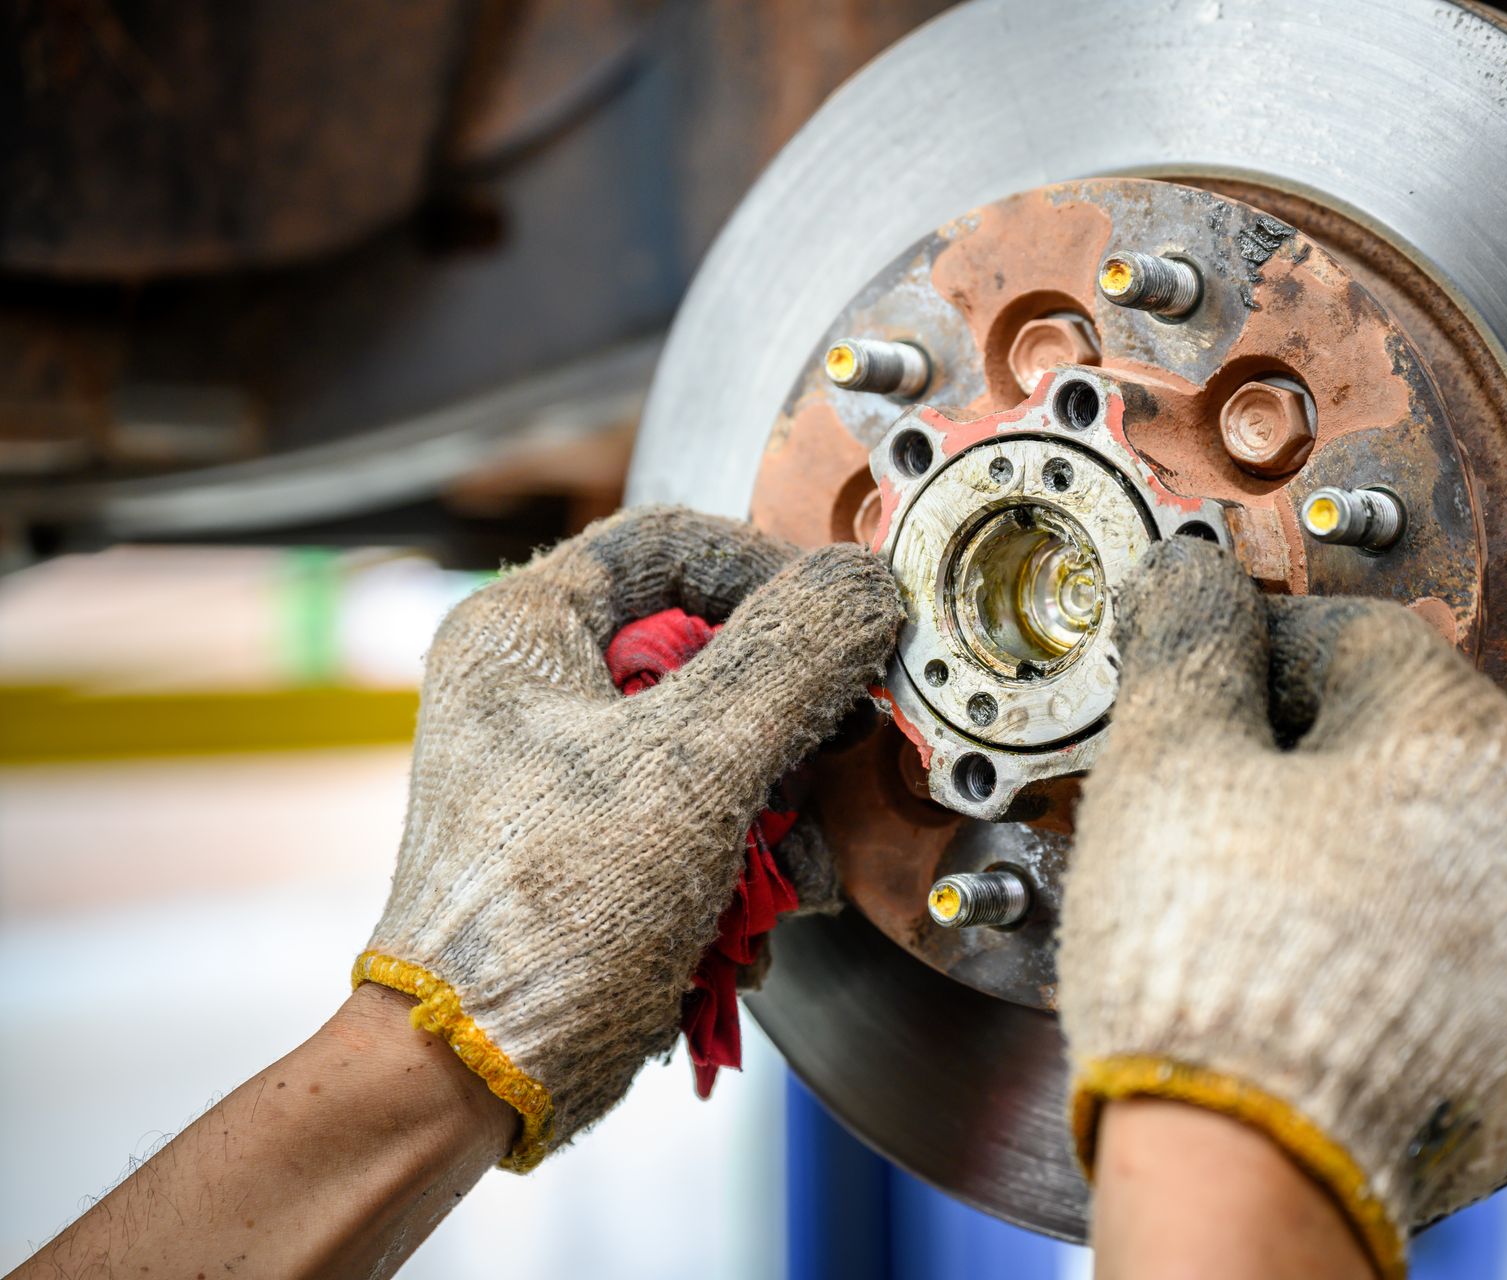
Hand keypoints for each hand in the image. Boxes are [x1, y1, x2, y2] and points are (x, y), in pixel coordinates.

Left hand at [357, 506, 899, 1168]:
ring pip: (724, 738)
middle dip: (789, 714)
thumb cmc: (548, 914)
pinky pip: (710, 812)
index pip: (669, 541)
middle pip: (711, 646)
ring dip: (782, 804)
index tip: (841, 621)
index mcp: (523, 633)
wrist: (479, 1075)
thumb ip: (789, 659)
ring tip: (789, 862)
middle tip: (835, 744)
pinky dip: (752, 858)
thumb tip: (865, 584)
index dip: (768, 568)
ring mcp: (573, 771)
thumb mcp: (689, 765)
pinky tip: (762, 908)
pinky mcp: (604, 844)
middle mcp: (543, 690)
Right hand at [1058, 540, 1506, 1277]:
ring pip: (1437, 843)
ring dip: (1349, 840)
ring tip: (1246, 887)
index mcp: (1467, 741)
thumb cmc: (1207, 966)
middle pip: (1409, 739)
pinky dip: (1388, 930)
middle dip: (1306, 749)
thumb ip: (1188, 644)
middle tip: (1209, 792)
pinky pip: (1458, 941)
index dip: (1261, 649)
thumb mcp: (1168, 764)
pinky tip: (1301, 958)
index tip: (1203, 686)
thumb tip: (1195, 578)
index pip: (1362, 634)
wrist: (1247, 1168)